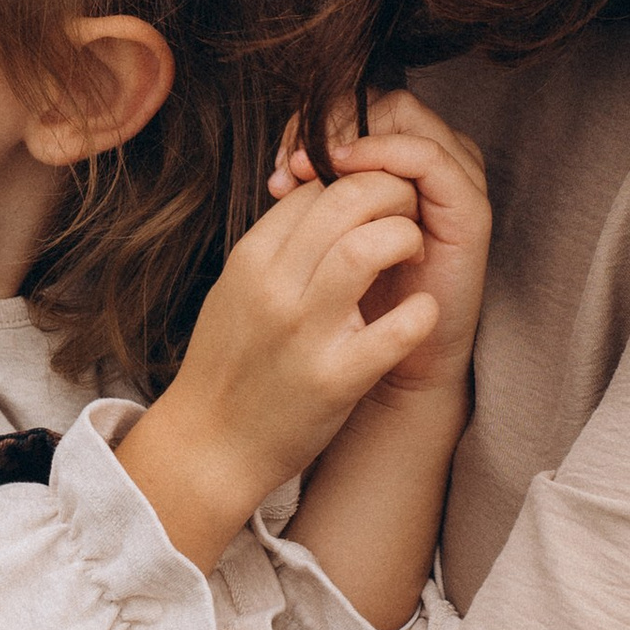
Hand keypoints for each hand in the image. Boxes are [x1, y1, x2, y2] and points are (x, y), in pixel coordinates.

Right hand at [115, 162, 438, 569]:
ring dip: (407, 238)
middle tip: (409, 214)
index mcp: (251, 259)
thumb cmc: (228, 366)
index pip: (317, 187)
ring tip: (416, 254)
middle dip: (393, 193)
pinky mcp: (335, 379)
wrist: (209, 447)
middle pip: (348, 199)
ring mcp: (305, 333)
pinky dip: (420, 313)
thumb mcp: (237, 290)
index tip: (378, 202)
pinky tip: (420, 312)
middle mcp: (276, 287)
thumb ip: (278, 247)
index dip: (358, 181)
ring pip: (370, 247)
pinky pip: (396, 330)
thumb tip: (320, 198)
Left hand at [267, 93, 490, 407]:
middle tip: (288, 163)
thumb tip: (281, 168)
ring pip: (406, 114)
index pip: (355, 104)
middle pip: (380, 98)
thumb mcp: (319, 242)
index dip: (311, 119)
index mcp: (397, 165)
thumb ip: (311, 198)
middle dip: (327, 120)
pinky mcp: (468, 210)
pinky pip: (428, 157)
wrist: (391, 373)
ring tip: (307, 168)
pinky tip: (344, 169)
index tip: (277, 160)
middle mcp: (430, 164)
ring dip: (350, 132)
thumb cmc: (350, 307)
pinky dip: (384, 153)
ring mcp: (454, 182)